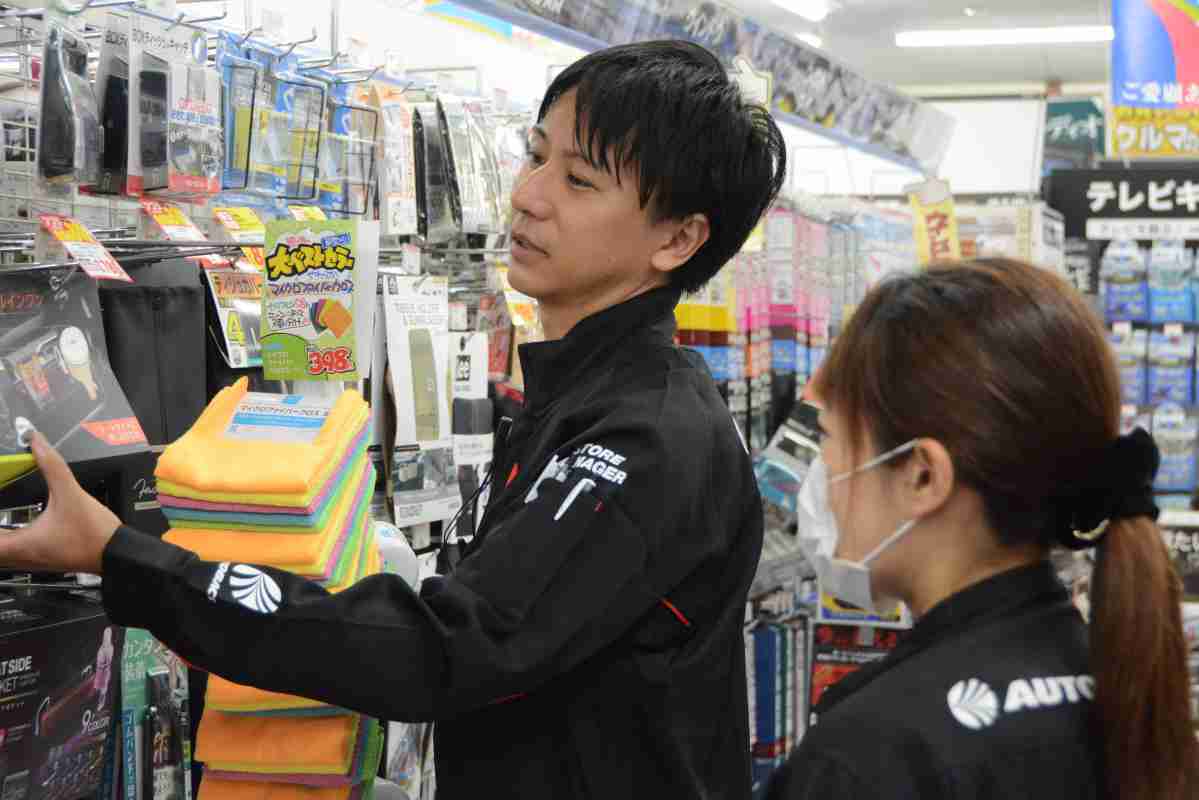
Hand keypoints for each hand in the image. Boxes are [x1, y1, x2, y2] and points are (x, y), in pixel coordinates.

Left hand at [0, 432, 120, 574]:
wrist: (117, 552)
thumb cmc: (94, 532)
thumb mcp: (70, 493)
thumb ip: (51, 465)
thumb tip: (36, 441)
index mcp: (21, 544)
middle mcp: (23, 557)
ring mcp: (34, 561)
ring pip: (3, 555)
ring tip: (1, 522)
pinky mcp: (45, 559)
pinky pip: (15, 554)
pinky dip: (8, 542)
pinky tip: (16, 529)